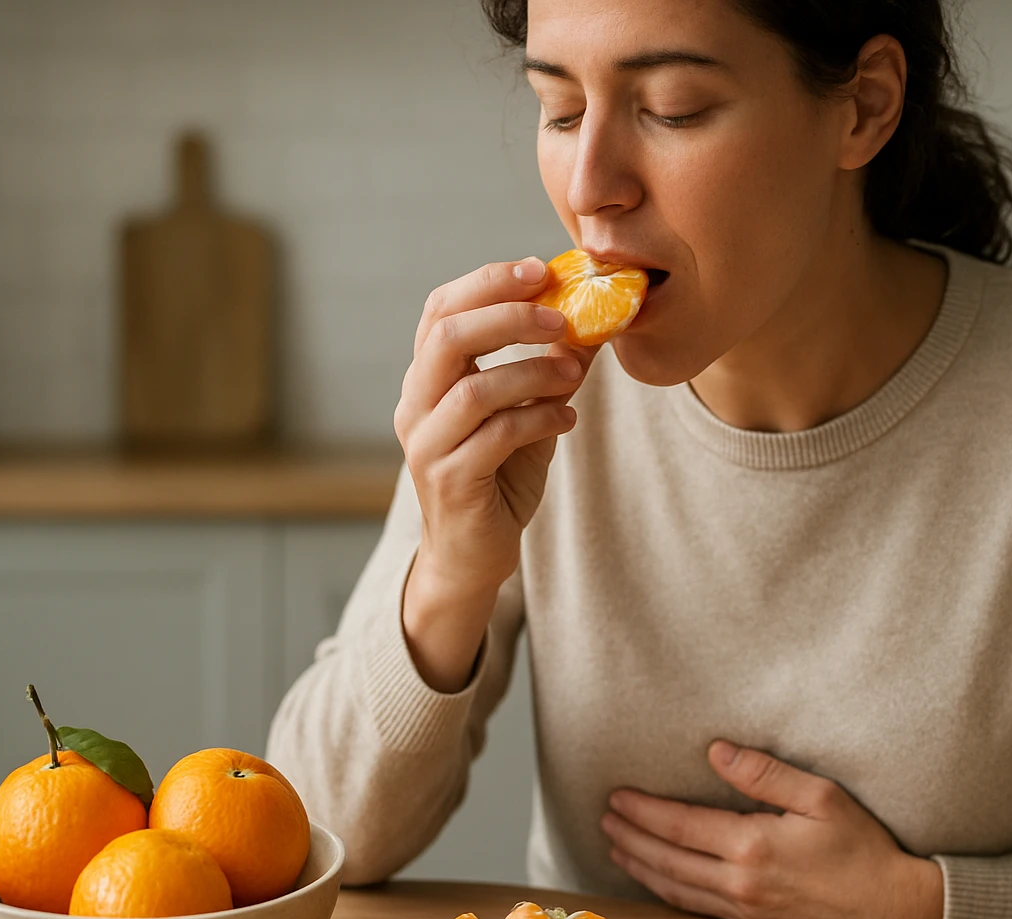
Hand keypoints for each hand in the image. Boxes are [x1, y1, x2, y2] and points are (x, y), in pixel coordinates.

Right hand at [395, 257, 598, 690]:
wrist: (473, 555)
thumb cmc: (497, 478)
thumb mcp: (527, 413)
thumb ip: (549, 370)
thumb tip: (596, 321)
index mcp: (427, 379)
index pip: (441, 310)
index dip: (487, 283)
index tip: (539, 271)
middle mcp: (416, 406)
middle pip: (447, 338)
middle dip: (508, 316)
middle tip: (561, 316)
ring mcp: (427, 445)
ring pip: (474, 390)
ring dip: (533, 373)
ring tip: (574, 374)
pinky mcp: (450, 481)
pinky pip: (495, 437)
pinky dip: (538, 420)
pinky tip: (566, 420)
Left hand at [601, 740, 943, 918]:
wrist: (895, 909)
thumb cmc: (863, 849)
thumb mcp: (821, 797)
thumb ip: (765, 773)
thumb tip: (717, 752)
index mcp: (752, 846)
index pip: (680, 826)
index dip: (643, 810)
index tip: (617, 796)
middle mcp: (740, 884)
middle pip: (667, 860)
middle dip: (630, 838)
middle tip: (604, 819)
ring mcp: (745, 911)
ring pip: (676, 890)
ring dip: (642, 868)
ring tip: (616, 849)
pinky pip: (698, 908)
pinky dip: (669, 892)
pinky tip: (659, 880)